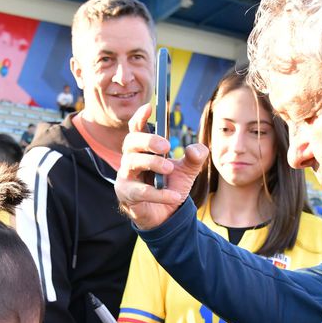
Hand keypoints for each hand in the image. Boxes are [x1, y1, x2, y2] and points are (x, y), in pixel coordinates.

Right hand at [116, 103, 209, 230]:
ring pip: (131, 163)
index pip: (137, 129)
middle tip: (166, 146)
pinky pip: (140, 192)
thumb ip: (195, 157)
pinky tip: (175, 196)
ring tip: (169, 169)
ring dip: (152, 163)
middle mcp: (131, 160)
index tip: (149, 107)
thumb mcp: (187, 170)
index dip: (140, 117)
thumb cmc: (170, 187)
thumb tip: (195, 149)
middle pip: (130, 142)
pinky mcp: (127, 195)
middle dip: (147, 140)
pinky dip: (159, 194)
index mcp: (143, 149)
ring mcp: (126, 177)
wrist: (165, 215)